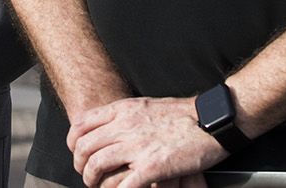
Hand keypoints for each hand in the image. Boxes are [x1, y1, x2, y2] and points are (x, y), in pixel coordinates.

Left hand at [67, 97, 224, 187]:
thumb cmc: (184, 114)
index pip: (82, 124)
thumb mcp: (147, 106)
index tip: (76, 153)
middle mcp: (126, 125)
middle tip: (86, 174)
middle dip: (80, 165)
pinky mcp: (152, 166)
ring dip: (92, 180)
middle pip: (85, 147)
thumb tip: (110, 127)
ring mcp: (138, 146)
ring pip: (97, 165)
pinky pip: (123, 184)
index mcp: (124, 110)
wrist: (212, 119)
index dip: (73, 142)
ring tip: (96, 186)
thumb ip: (127, 116)